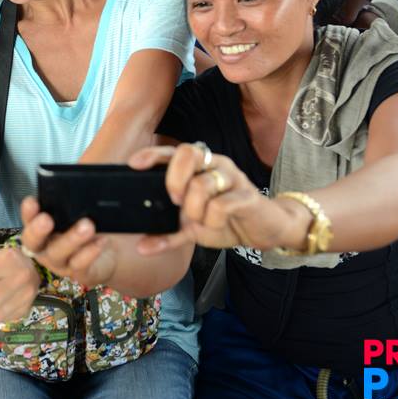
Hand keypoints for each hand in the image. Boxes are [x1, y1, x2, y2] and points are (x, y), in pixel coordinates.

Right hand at [18, 197, 116, 287]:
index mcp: (41, 228)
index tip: (32, 201)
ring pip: (58, 253)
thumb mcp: (79, 212)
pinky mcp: (78, 273)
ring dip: (71, 239)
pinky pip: (80, 265)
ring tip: (86, 226)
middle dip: (37, 230)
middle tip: (46, 219)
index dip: (28, 212)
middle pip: (33, 241)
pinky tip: (101, 240)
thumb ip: (73, 201)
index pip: (29, 219)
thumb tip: (77, 178)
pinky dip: (90, 252)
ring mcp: (59, 263)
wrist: (108, 254)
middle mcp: (45, 247)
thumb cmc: (88, 226)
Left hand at [128, 144, 303, 254]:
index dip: (153, 155)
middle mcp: (214, 165)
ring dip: (195, 210)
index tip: (134, 164)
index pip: (173, 152)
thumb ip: (169, 233)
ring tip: (200, 220)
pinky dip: (212, 221)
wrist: (263, 230)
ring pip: (202, 184)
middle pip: (187, 153)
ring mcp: (232, 177)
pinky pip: (221, 205)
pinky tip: (216, 225)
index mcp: (199, 167)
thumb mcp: (192, 228)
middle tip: (174, 201)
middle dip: (174, 178)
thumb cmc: (224, 220)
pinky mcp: (247, 195)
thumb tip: (142, 246)